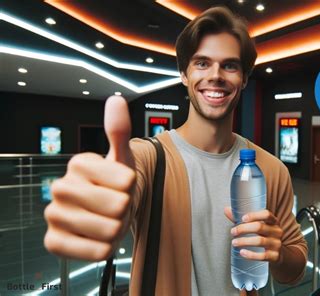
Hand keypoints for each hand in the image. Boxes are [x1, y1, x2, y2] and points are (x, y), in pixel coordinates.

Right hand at [44, 96, 135, 260]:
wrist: (106, 213)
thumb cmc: (116, 185)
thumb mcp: (123, 158)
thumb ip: (119, 131)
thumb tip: (115, 101)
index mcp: (78, 164)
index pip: (127, 181)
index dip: (133, 187)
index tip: (123, 185)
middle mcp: (60, 188)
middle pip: (118, 206)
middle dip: (125, 209)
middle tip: (116, 206)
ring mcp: (54, 215)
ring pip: (109, 230)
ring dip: (117, 229)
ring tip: (108, 221)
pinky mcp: (53, 241)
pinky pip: (92, 251)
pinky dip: (103, 248)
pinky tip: (97, 239)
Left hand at [224, 207, 282, 263]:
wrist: (278, 254)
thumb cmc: (263, 236)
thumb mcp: (257, 226)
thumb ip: (242, 219)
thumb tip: (226, 209)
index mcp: (273, 221)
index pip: (266, 214)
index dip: (254, 215)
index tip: (242, 218)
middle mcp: (277, 231)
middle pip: (260, 227)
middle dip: (244, 229)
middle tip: (233, 232)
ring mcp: (277, 244)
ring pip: (260, 241)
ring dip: (244, 241)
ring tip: (234, 242)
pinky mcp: (275, 256)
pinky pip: (262, 256)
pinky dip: (251, 255)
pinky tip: (242, 252)